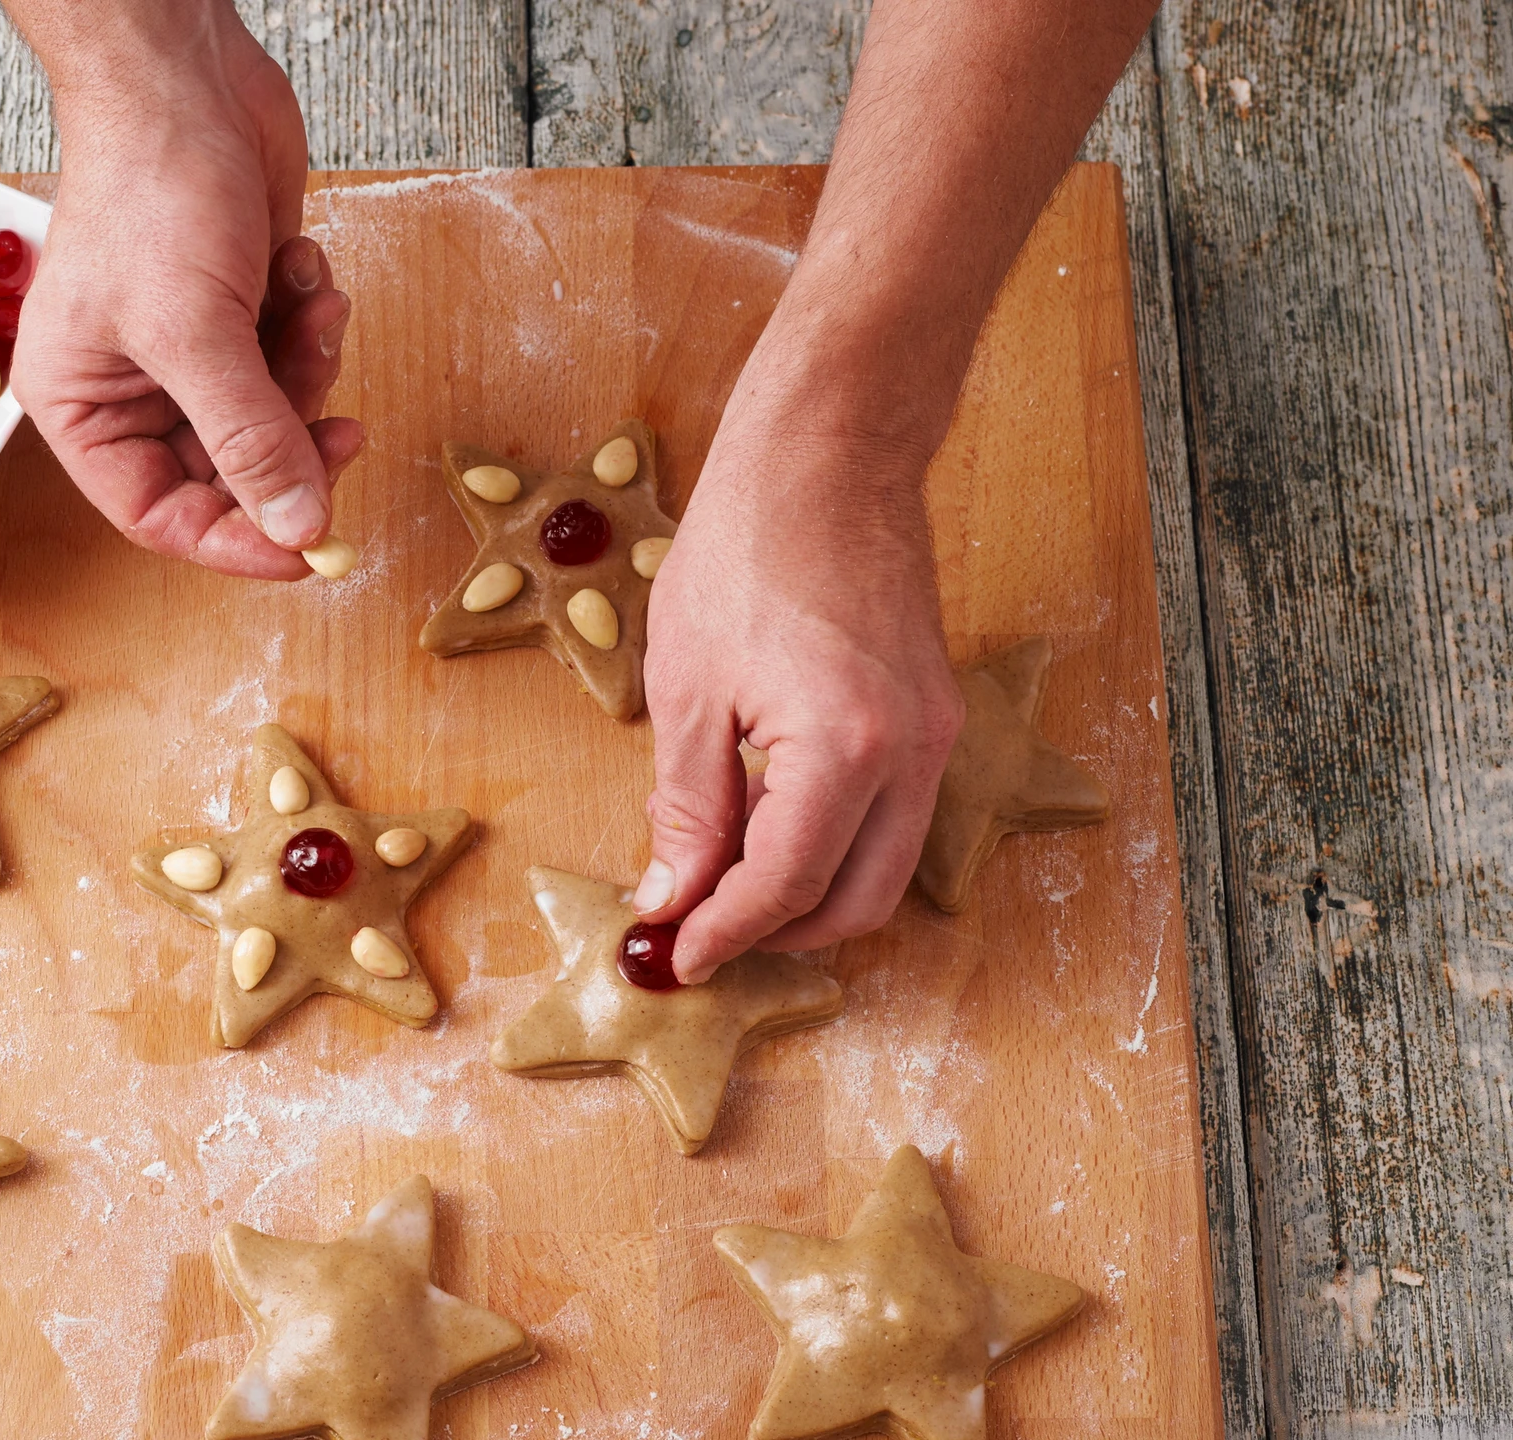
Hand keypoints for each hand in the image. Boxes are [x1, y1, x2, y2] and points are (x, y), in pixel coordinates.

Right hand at [12, 12, 360, 577]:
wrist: (184, 79)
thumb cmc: (149, 191)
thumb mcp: (197, 333)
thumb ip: (249, 439)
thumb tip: (297, 526)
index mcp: (84, 409)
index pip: (158, 517)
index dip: (234, 541)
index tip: (307, 547)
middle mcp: (130, 389)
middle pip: (225, 475)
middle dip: (290, 446)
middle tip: (345, 433)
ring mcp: (188, 350)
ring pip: (273, 416)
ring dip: (308, 368)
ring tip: (310, 306)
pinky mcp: (239, 310)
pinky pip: (292, 358)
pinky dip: (310, 320)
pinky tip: (301, 265)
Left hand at [633, 381, 964, 982]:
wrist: (827, 457)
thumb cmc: (747, 549)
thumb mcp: (686, 689)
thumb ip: (685, 807)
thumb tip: (672, 896)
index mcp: (846, 748)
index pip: (784, 885)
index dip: (724, 933)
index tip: (674, 958)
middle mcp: (913, 753)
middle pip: (857, 902)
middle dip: (776, 934)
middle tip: (699, 936)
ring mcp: (937, 735)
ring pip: (884, 866)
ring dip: (809, 895)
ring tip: (723, 891)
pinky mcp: (936, 715)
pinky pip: (894, 816)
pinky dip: (835, 845)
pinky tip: (767, 832)